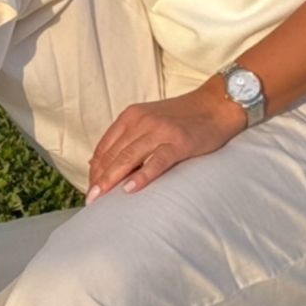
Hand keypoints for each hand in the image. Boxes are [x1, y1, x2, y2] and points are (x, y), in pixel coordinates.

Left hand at [85, 83, 246, 202]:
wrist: (216, 105)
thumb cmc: (182, 117)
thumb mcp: (149, 120)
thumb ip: (127, 137)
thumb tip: (97, 162)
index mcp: (131, 116)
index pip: (105, 147)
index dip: (94, 169)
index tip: (90, 189)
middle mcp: (142, 121)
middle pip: (113, 154)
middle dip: (99, 179)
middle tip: (90, 200)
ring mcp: (160, 131)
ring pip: (129, 158)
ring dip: (112, 180)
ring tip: (101, 199)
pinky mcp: (179, 142)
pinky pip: (157, 161)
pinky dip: (142, 176)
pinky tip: (130, 189)